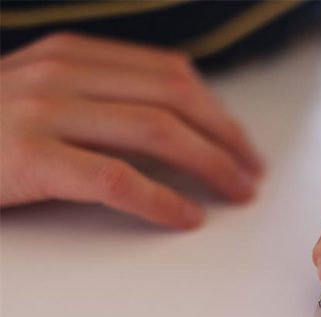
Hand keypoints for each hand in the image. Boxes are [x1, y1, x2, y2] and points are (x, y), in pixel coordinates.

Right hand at [0, 33, 262, 228]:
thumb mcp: (45, 94)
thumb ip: (101, 99)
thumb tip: (172, 128)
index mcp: (74, 55)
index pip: (172, 75)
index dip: (219, 111)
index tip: (242, 143)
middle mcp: (64, 73)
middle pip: (176, 99)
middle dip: (226, 138)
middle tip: (252, 172)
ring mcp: (44, 111)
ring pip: (157, 132)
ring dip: (210, 165)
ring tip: (237, 192)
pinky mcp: (29, 158)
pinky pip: (117, 179)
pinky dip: (161, 200)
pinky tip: (186, 218)